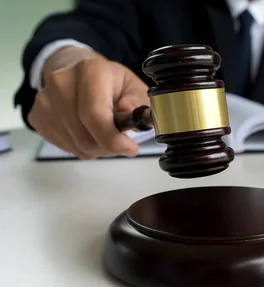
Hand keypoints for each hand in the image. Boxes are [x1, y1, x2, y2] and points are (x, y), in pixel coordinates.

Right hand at [27, 46, 149, 159]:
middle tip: (121, 143)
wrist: (78, 71)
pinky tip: (88, 132)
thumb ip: (138, 102)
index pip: (95, 116)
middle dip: (109, 147)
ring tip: (105, 134)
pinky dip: (82, 147)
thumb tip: (131, 113)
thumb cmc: (111, 83)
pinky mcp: (37, 116)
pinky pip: (65, 147)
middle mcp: (61, 83)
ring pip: (76, 146)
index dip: (114, 140)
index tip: (131, 148)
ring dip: (97, 149)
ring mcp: (45, 100)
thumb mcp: (134, 87)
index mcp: (90, 71)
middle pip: (85, 137)